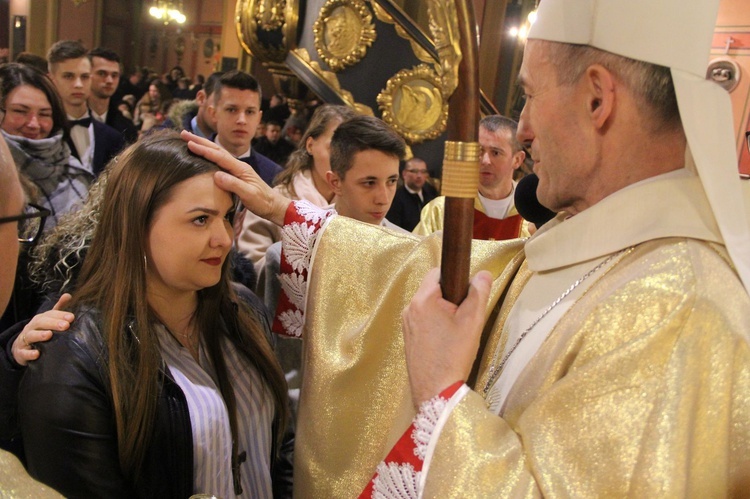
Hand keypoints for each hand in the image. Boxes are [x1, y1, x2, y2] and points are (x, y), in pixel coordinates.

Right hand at [12, 294, 74, 366]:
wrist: (21, 347)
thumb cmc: (40, 331)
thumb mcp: (48, 319)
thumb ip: (58, 309)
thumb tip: (68, 295)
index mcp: (40, 319)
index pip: (50, 314)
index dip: (60, 315)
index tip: (72, 317)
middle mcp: (32, 327)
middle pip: (41, 323)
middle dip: (53, 323)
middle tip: (65, 325)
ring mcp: (25, 339)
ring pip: (31, 335)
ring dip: (40, 335)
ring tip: (49, 335)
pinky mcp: (21, 352)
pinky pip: (24, 353)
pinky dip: (30, 353)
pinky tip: (37, 354)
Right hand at [181, 130, 290, 225]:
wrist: (273, 205)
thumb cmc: (262, 201)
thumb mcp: (249, 195)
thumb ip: (234, 185)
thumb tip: (216, 175)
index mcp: (240, 168)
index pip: (219, 156)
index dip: (204, 150)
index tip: (189, 144)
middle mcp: (238, 165)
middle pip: (217, 149)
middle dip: (200, 141)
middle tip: (184, 133)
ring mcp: (237, 169)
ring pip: (218, 153)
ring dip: (203, 146)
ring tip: (190, 140)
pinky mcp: (236, 174)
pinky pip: (219, 161)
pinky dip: (209, 154)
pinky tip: (203, 154)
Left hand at [402, 269, 492, 406]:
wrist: (436, 391)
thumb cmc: (454, 354)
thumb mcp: (473, 321)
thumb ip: (479, 293)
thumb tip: (483, 273)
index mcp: (423, 299)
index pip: (438, 272)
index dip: (456, 278)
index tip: (468, 294)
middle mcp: (409, 309)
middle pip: (433, 289)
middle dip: (451, 297)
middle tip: (465, 316)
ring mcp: (406, 324)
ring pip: (428, 306)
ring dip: (443, 311)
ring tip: (457, 331)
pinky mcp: (408, 338)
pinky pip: (423, 320)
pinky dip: (435, 324)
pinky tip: (447, 341)